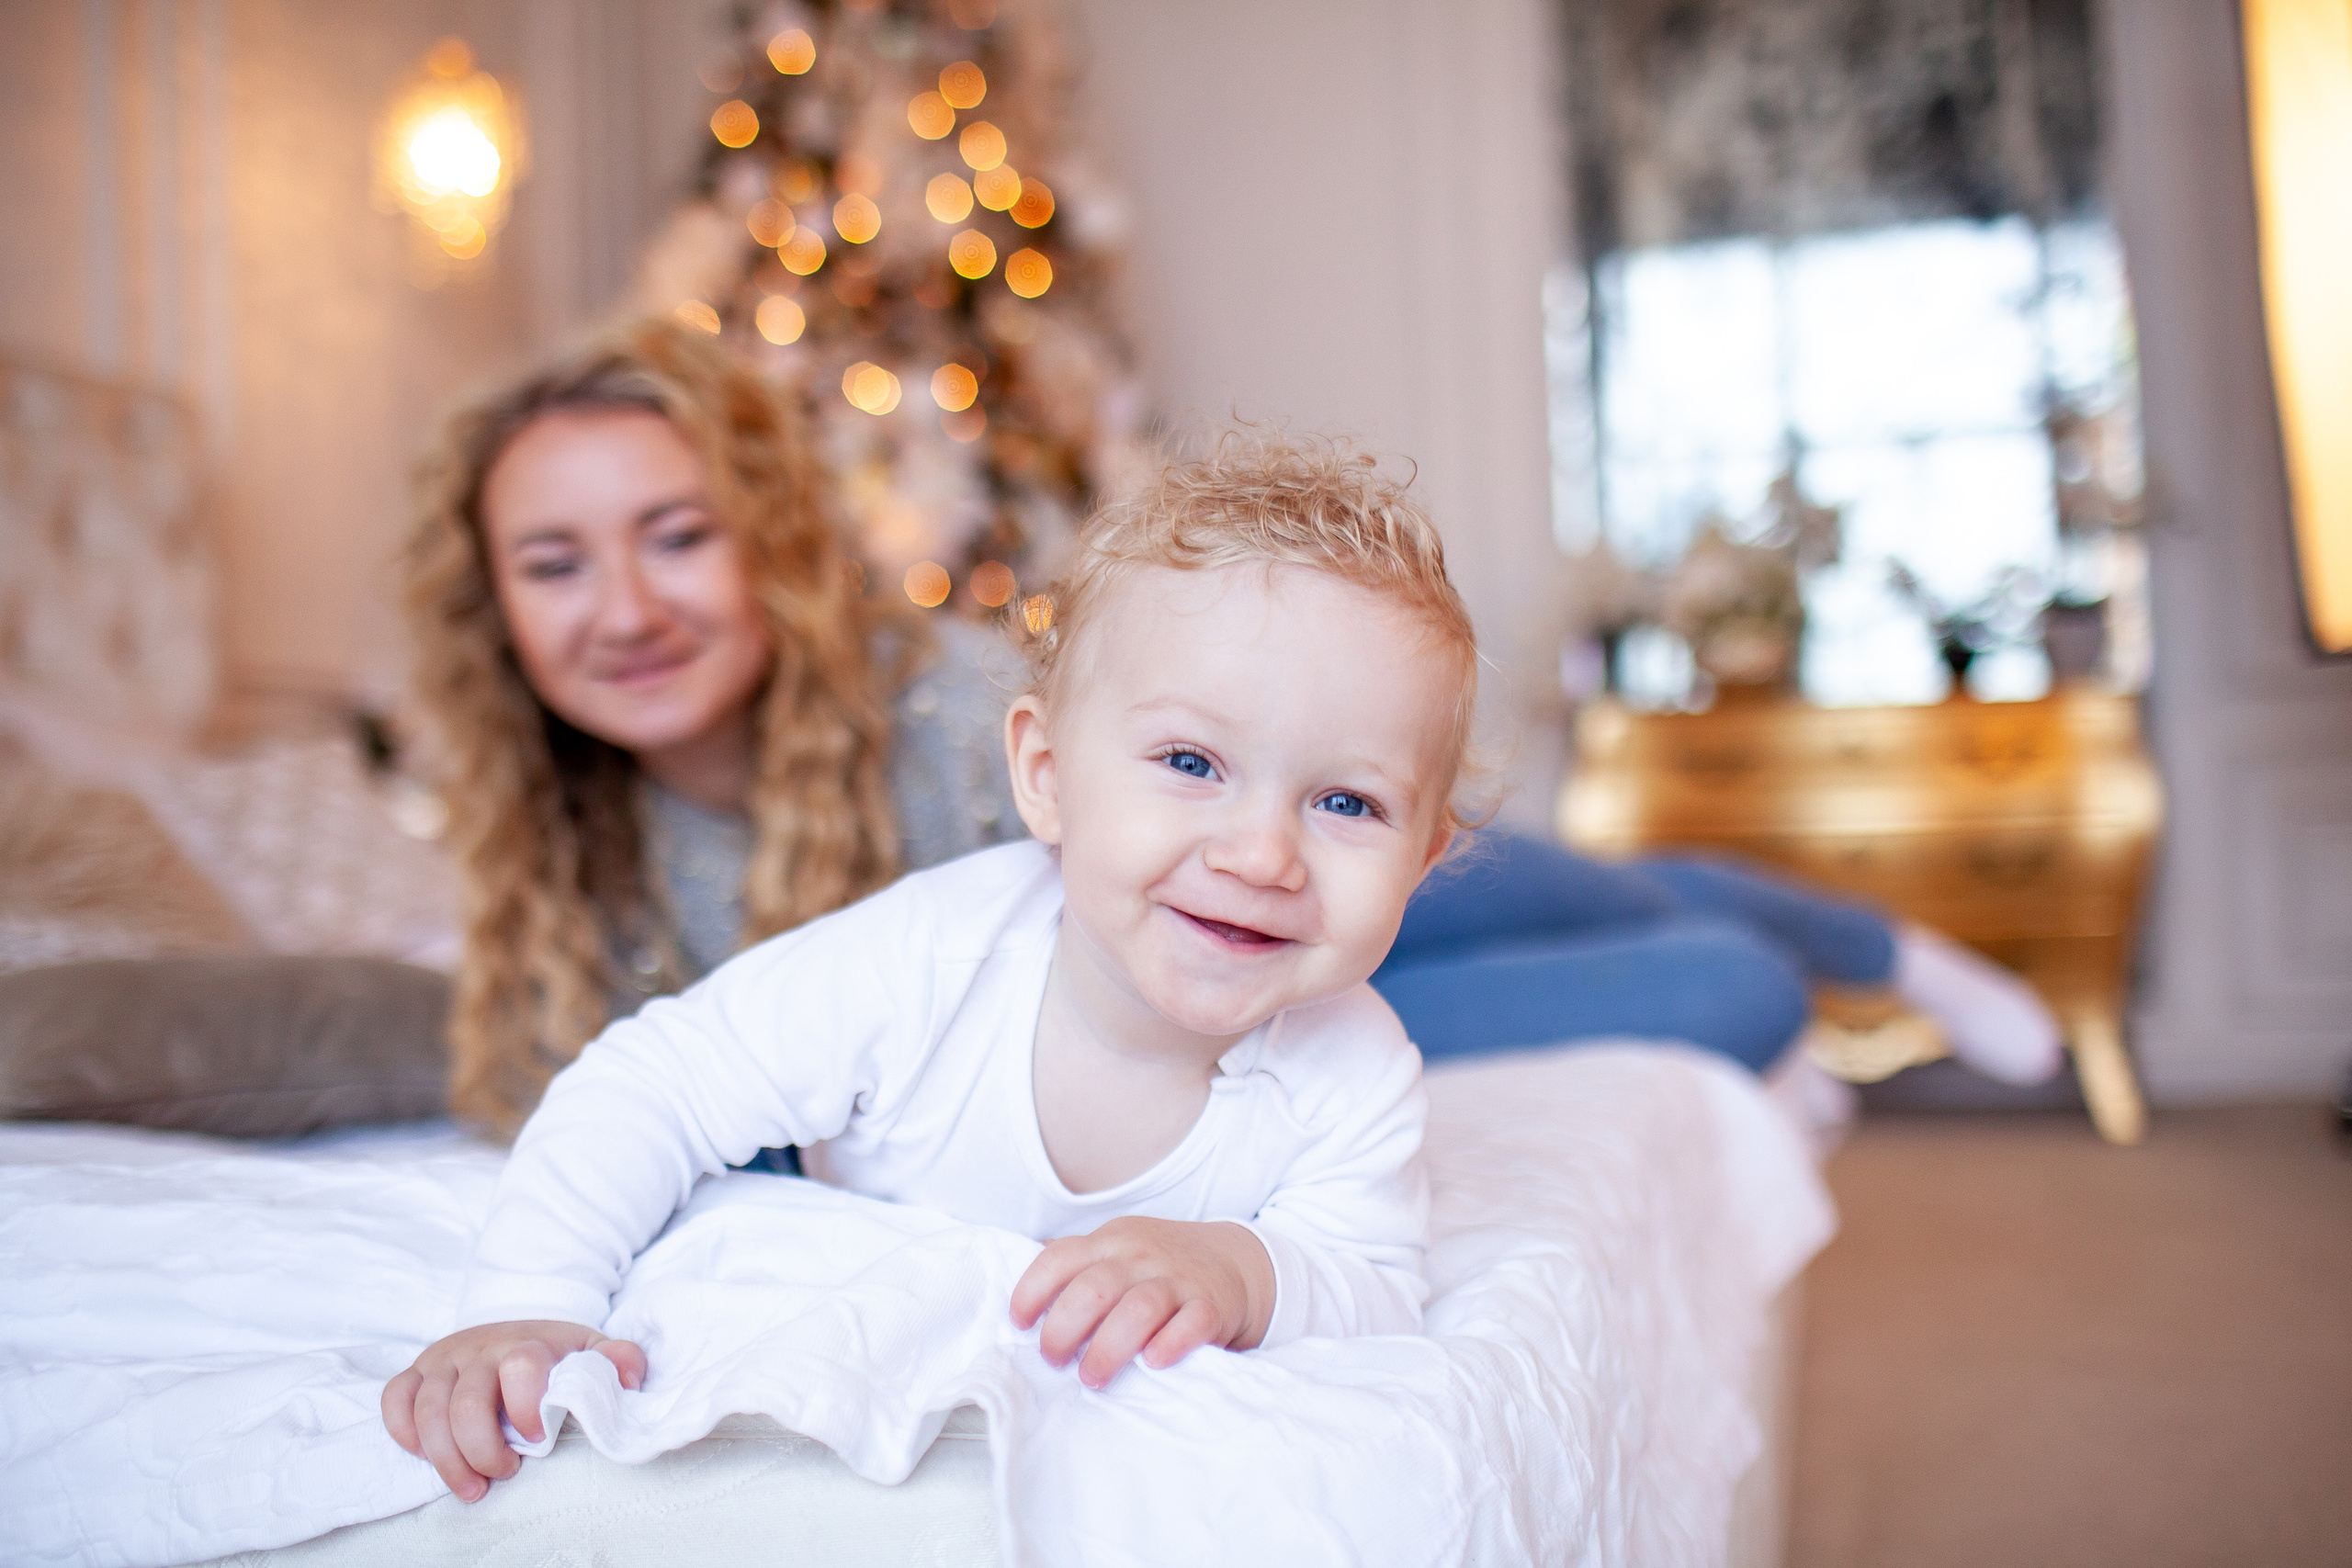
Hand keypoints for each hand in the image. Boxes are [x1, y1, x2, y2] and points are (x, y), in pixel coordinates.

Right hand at [380, 1321, 645, 1501]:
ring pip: (427, 1409)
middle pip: (466, 1403)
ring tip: (471, 1487)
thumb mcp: (591, 1353)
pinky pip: (395, 1397)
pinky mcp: (418, 1372)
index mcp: (528, 1343)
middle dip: (481, 1451)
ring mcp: (446, 1359)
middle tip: (503, 1473)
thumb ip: (617, 1361)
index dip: (526, 1405)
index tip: (537, 1438)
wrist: (517, 1331)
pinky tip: (425, 1453)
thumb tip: (632, 1378)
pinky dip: (403, 1430)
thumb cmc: (557, 1356)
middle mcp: (481, 1347)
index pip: (521, 1365)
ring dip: (445, 1458)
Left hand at [1009, 1217, 1273, 1389]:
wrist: (1234, 1259)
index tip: (1021, 1323)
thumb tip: (1027, 1294)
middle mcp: (1141, 1256)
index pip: (1060, 1257)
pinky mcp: (1212, 1306)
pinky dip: (1170, 1344)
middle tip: (1054, 1361)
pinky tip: (1152, 1362)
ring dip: (1108, 1349)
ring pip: (1139, 1309)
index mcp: (1111, 1241)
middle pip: (1094, 1289)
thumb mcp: (1117, 1249)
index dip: (1032, 1291)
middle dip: (1064, 1331)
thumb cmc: (1160, 1264)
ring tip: (1092, 1377)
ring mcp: (1178, 1280)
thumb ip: (1077, 1265)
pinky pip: (1192, 1324)